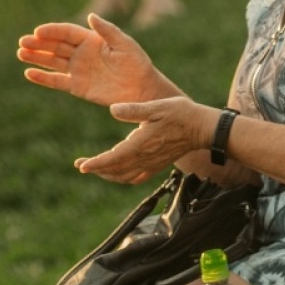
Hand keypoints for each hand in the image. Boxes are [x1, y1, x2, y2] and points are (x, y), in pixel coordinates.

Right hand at [18, 13, 163, 106]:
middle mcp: (81, 53)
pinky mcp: (77, 86)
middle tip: (23, 42)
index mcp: (91, 40)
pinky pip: (57, 81)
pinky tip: (29, 73)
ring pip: (52, 61)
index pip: (66, 32)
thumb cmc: (137, 63)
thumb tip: (91, 15)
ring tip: (20, 53)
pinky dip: (43, 78)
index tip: (38, 32)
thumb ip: (107, 30)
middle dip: (38, 44)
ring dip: (36, 57)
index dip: (52, 31)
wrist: (142, 89)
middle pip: (55, 46)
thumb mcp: (125, 44)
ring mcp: (78, 69)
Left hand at [74, 97, 215, 183]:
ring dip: (108, 175)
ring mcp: (152, 163)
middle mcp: (145, 157)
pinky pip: (137, 177)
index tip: (81, 166)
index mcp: (141, 144)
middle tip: (81, 165)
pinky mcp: (158, 165)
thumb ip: (134, 109)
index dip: (96, 163)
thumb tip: (113, 110)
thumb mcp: (157, 106)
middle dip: (96, 169)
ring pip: (124, 176)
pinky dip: (124, 178)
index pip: (113, 158)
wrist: (203, 128)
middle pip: (115, 170)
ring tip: (96, 168)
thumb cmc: (181, 114)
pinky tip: (119, 173)